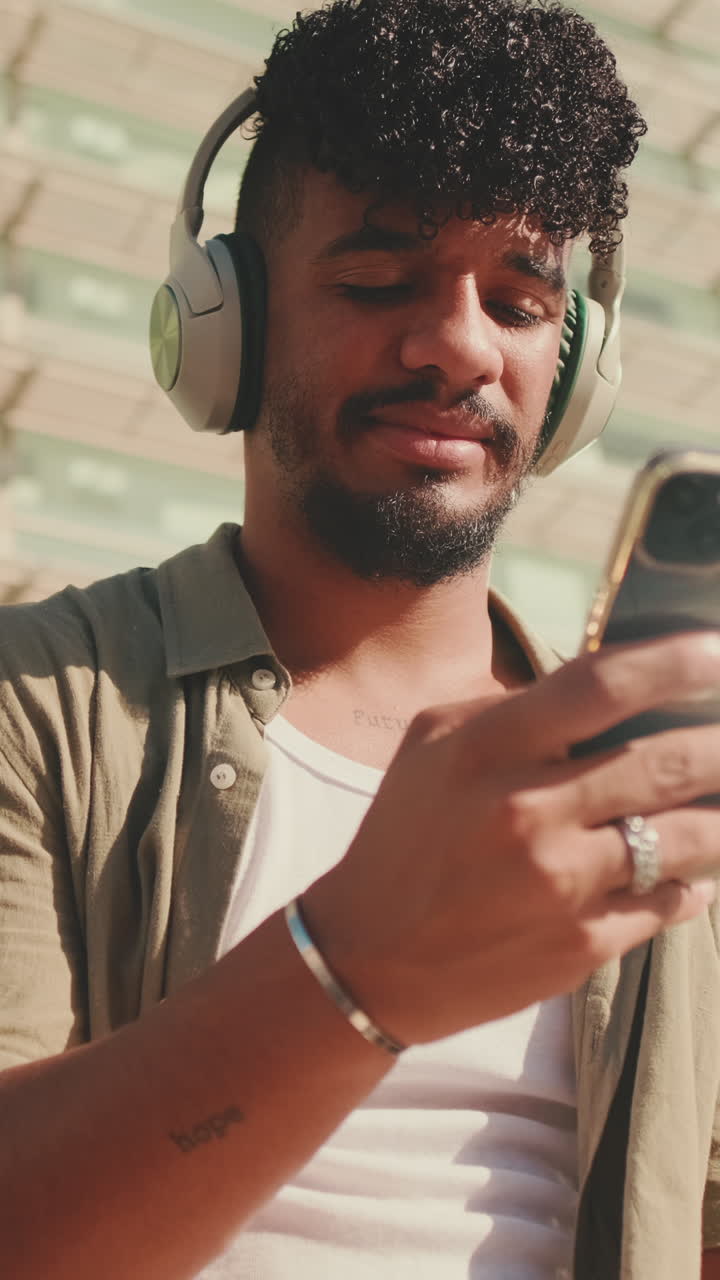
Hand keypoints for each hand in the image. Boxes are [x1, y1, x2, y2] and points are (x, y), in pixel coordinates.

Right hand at [302, 632, 719, 1045]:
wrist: (369, 955)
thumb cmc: (405, 833)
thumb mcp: (434, 745)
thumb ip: (515, 708)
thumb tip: (614, 688)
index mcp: (486, 748)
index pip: (602, 686)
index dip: (677, 662)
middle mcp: (526, 812)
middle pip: (666, 762)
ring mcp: (560, 884)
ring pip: (689, 838)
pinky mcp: (581, 945)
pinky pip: (672, 901)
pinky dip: (694, 882)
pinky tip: (693, 873)